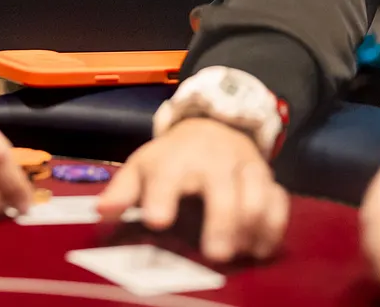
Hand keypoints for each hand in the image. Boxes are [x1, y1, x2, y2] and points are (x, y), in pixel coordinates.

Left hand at [96, 116, 287, 263]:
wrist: (214, 124)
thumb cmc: (172, 156)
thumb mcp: (142, 166)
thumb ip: (122, 190)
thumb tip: (101, 212)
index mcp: (175, 160)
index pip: (167, 175)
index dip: (162, 196)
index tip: (157, 220)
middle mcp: (212, 161)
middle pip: (222, 191)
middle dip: (221, 222)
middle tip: (216, 255)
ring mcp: (243, 168)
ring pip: (256, 195)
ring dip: (252, 227)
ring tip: (242, 254)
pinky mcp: (267, 178)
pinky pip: (278, 200)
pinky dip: (274, 226)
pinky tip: (261, 249)